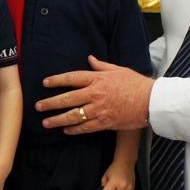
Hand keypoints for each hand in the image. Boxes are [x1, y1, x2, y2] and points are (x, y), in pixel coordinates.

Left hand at [37, 56, 153, 134]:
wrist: (151, 101)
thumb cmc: (136, 83)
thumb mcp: (118, 70)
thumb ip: (101, 66)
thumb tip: (90, 58)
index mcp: (97, 79)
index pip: (71, 78)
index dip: (56, 80)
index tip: (45, 83)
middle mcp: (95, 94)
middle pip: (67, 98)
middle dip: (50, 103)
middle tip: (38, 107)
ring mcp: (99, 109)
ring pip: (73, 116)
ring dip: (57, 120)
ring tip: (46, 123)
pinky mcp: (105, 123)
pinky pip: (85, 128)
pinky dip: (74, 129)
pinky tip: (66, 130)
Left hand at [99, 160, 135, 189]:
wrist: (126, 163)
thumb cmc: (115, 168)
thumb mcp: (105, 175)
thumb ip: (103, 184)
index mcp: (114, 181)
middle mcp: (122, 185)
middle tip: (111, 188)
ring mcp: (128, 187)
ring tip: (116, 188)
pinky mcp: (132, 188)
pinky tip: (121, 188)